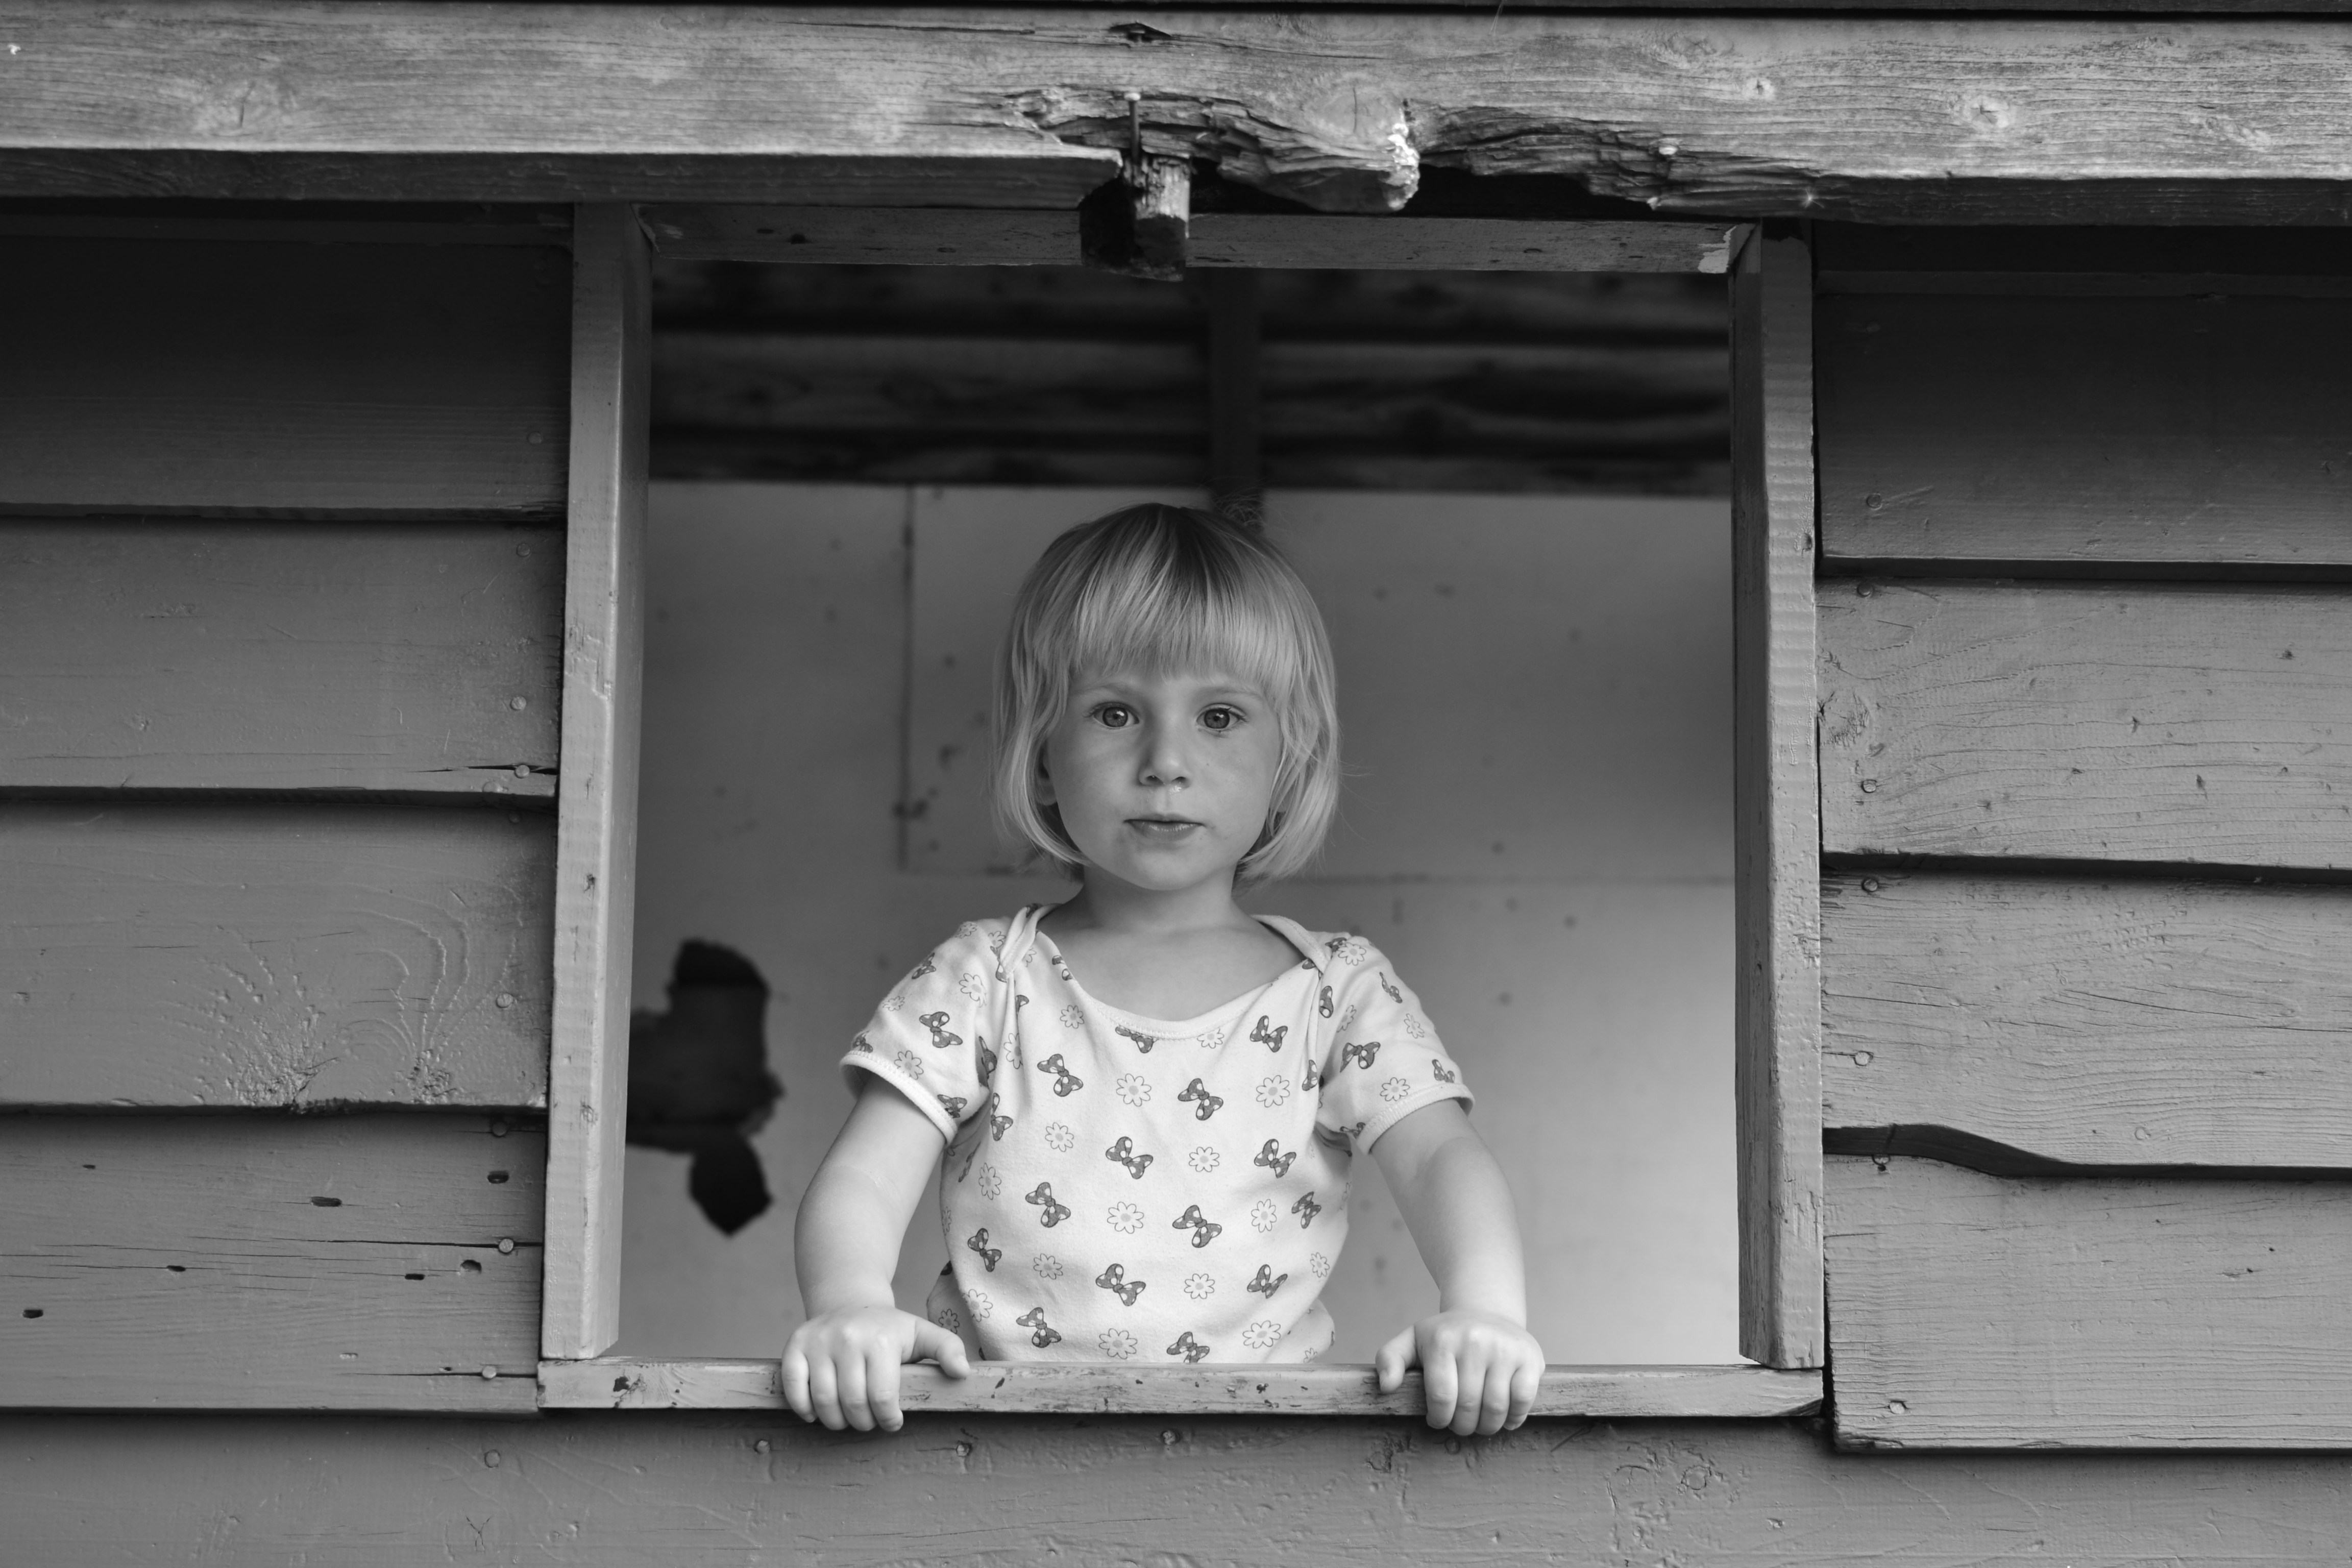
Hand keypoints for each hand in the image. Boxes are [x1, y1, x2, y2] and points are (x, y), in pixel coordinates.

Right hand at [781, 1304, 969, 1431]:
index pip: (882, 1397)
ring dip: (835, 1421)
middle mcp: (847, 1338)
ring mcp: (818, 1341)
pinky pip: (793, 1387)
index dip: (888, 1419)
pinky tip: (817, 1412)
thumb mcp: (922, 1333)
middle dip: (863, 1423)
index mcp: (881, 1339)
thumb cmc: (889, 1328)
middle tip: (868, 1421)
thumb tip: (962, 1372)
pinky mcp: (795, 1346)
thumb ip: (948, 1349)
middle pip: (852, 1403)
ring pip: (823, 1401)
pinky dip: (803, 1408)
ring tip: (847, 1419)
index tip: (892, 1421)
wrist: (849, 1302)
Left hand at [1375, 1309, 1543, 1434]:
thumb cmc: (1445, 1337)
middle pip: (1468, 1406)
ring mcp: (1505, 1348)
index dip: (1439, 1418)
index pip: (1440, 1397)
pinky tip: (1504, 1417)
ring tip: (1479, 1424)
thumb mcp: (1411, 1341)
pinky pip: (1523, 1400)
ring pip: (1496, 1408)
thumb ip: (1390, 1360)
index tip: (1438, 1420)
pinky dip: (1514, 1418)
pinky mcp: (1530, 1358)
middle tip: (1460, 1425)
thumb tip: (1385, 1387)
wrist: (1486, 1313)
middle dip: (1461, 1426)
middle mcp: (1475, 1340)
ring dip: (1486, 1427)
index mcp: (1443, 1339)